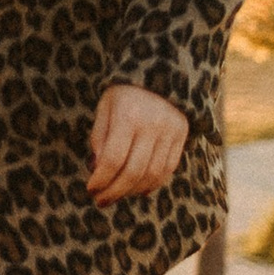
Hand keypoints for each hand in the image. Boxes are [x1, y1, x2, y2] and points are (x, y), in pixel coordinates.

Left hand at [85, 84, 187, 205]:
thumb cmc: (124, 93)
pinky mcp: (182, 136)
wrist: (160, 73)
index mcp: (128, 116)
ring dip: (133, 191)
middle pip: (134, 171)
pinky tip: (138, 190)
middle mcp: (152, 125)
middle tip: (101, 201)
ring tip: (117, 195)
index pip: (114, 159)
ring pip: (153, 174)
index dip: (101, 179)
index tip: (91, 189)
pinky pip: (168, 169)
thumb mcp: (105, 108)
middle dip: (115, 191)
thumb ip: (100, 137)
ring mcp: (170, 131)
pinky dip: (153, 184)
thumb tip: (97, 169)